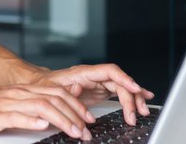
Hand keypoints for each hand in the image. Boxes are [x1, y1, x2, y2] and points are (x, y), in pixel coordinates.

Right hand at [0, 84, 97, 139]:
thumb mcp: (6, 109)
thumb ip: (26, 111)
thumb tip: (47, 119)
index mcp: (21, 92)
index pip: (56, 94)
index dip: (75, 105)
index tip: (88, 119)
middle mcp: (17, 94)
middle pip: (54, 98)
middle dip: (75, 114)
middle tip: (87, 129)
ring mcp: (6, 104)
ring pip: (41, 106)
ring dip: (62, 119)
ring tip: (74, 131)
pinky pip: (16, 115)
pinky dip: (31, 119)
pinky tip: (42, 124)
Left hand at [29, 64, 154, 125]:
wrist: (41, 85)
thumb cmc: (46, 86)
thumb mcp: (52, 90)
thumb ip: (67, 91)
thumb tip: (79, 91)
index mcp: (84, 73)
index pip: (109, 71)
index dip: (124, 78)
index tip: (134, 88)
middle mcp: (94, 76)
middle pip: (119, 83)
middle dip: (131, 98)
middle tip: (135, 115)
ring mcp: (99, 83)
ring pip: (122, 88)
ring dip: (134, 99)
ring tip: (143, 112)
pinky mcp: (101, 90)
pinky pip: (120, 92)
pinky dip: (132, 96)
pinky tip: (144, 98)